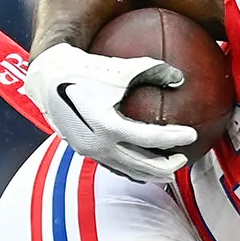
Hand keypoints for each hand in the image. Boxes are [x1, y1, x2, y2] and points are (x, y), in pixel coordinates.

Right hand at [24, 42, 196, 183]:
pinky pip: (113, 166)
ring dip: (150, 173)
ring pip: (128, 171)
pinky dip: (132, 168)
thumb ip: (151, 69)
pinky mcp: (84, 152)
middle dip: (167, 166)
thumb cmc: (84, 68)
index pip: (150, 139)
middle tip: (183, 158)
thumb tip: (181, 78)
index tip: (192, 135)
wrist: (46, 78)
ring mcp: (90, 152)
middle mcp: (98, 144)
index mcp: (108, 126)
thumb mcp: (119, 68)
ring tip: (168, 170)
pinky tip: (143, 163)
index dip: (174, 138)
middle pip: (142, 165)